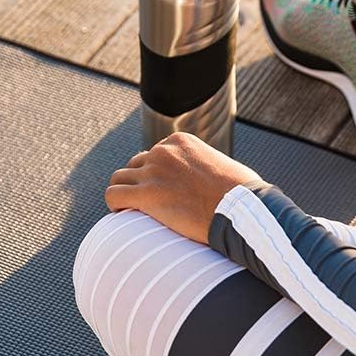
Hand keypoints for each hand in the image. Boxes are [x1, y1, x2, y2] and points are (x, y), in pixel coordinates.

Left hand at [105, 133, 262, 243]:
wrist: (240, 208)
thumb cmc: (241, 194)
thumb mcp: (223, 166)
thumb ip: (207, 167)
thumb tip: (209, 181)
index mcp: (181, 141)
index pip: (155, 153)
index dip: (156, 174)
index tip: (163, 191)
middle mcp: (163, 151)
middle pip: (136, 164)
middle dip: (140, 182)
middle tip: (149, 203)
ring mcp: (153, 172)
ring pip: (119, 178)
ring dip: (124, 193)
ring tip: (131, 210)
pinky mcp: (147, 195)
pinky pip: (113, 195)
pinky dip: (114, 204)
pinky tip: (122, 214)